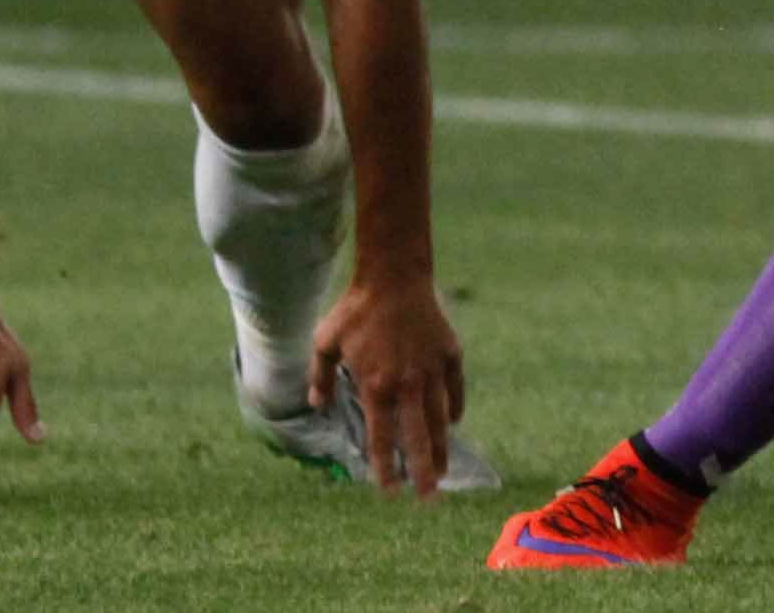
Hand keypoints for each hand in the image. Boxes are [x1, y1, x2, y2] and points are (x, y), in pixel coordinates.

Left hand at [310, 278, 464, 498]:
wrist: (394, 277)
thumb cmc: (355, 310)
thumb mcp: (325, 342)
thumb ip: (320, 378)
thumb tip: (318, 408)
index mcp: (376, 386)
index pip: (381, 439)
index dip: (384, 468)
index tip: (389, 491)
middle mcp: (407, 385)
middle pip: (417, 438)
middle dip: (422, 471)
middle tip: (427, 496)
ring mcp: (432, 370)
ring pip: (439, 419)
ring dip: (441, 448)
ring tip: (444, 471)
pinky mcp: (450, 354)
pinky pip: (455, 389)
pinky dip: (454, 408)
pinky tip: (452, 422)